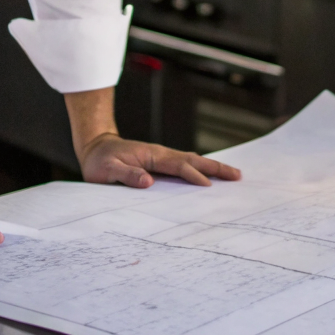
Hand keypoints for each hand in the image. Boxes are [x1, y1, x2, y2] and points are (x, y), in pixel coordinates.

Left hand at [77, 132, 240, 187]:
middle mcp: (162, 155)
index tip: (209, 186)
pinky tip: (210, 178)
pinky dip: (201, 170)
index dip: (193, 176)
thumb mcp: (107, 170)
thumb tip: (148, 181)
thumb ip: (126, 175)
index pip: (178, 166)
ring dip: (212, 168)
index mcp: (152, 156)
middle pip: (194, 160)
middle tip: (237, 176)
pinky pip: (185, 167)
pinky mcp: (161, 164)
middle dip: (216, 167)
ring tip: (233, 175)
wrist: (96, 148)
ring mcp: (163, 159)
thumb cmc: (100, 161)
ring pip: (192, 162)